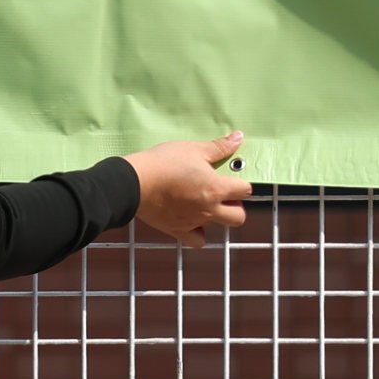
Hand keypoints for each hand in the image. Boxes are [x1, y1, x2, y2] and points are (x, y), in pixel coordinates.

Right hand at [126, 134, 250, 246]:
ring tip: (204, 204)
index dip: (241, 184)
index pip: (245, 191)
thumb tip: (239, 138)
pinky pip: (196, 240)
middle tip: (222, 194)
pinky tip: (191, 220)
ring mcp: (194, 222)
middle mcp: (209, 210)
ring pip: (218, 228)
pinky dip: (197, 233)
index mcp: (216, 189)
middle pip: (239, 216)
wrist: (134, 182)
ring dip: (217, 217)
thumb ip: (219, 147)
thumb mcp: (193, 149)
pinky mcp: (177, 230)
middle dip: (235, 206)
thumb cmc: (164, 163)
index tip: (231, 179)